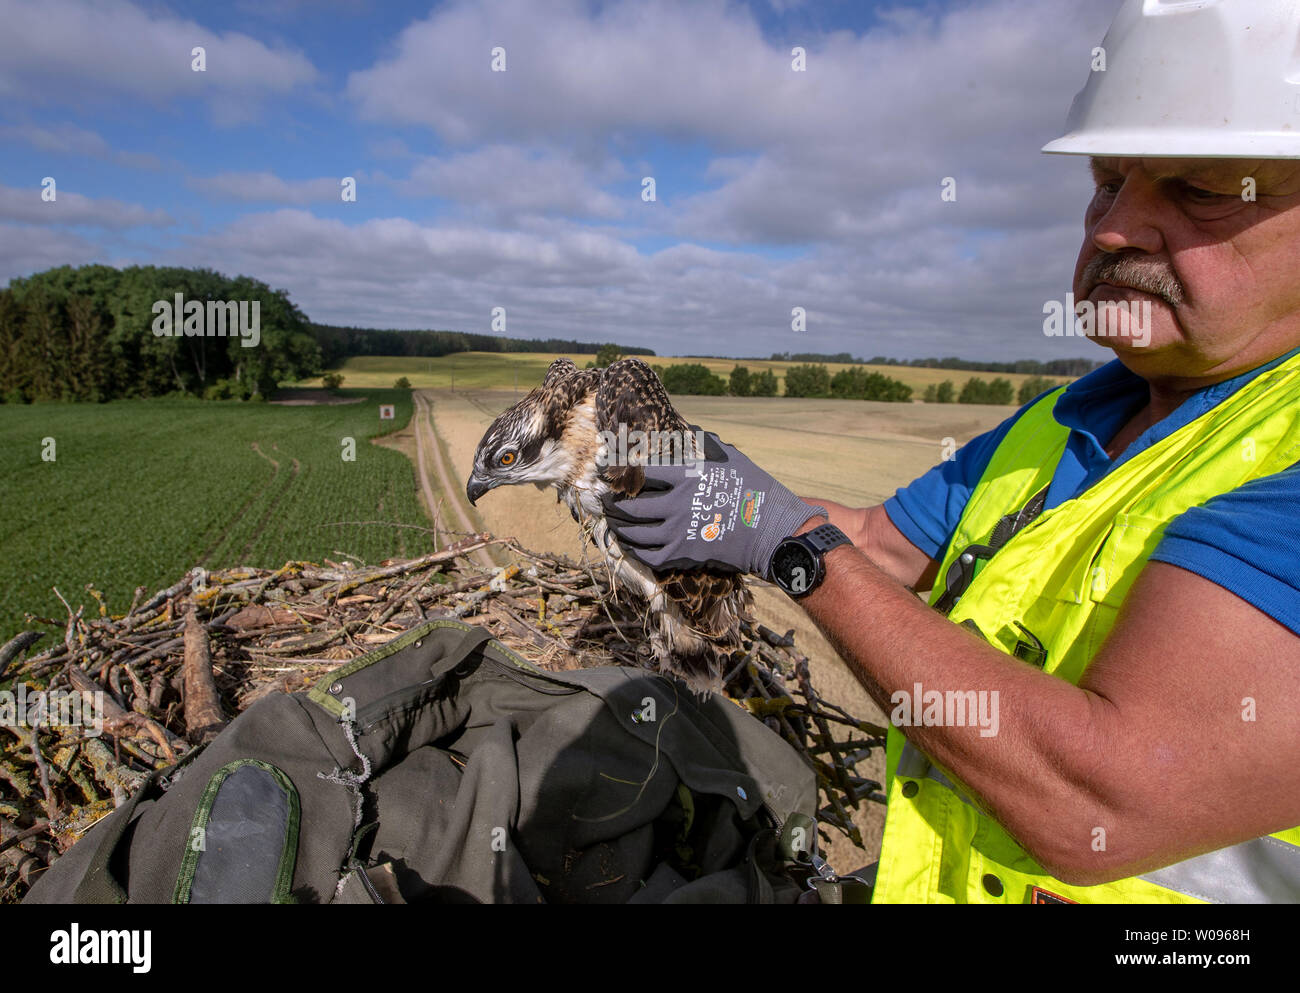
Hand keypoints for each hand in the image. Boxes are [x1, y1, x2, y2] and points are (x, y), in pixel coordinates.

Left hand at [600, 430, 826, 576]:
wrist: (771, 529)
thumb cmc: (752, 488)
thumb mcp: (729, 457)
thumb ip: (701, 443)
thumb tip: (683, 427)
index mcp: (687, 476)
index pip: (642, 471)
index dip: (619, 469)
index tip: (605, 467)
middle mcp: (678, 504)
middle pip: (631, 503)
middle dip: (611, 501)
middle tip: (600, 497)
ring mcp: (679, 532)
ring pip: (634, 531)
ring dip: (618, 525)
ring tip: (610, 519)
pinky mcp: (684, 555)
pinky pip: (648, 554)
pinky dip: (634, 548)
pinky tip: (628, 542)